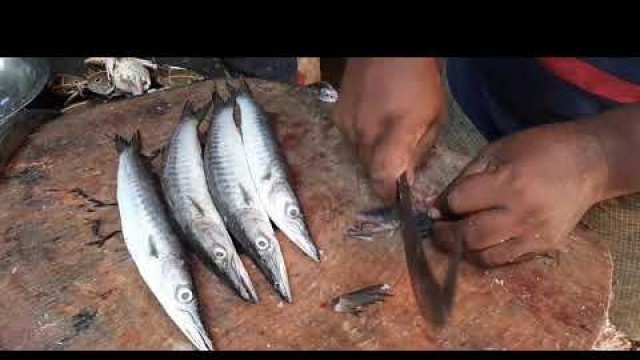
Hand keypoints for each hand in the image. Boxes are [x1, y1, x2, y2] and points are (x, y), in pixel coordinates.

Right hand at [332, 58, 444, 202]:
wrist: (390, 52)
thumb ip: (420, 151)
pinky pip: (348, 141)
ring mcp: (348, 124)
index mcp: (395, 131)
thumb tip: (407, 179)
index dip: (388, 193)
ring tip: (386, 136)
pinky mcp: (337, 117)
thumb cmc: (421, 81)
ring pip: (358, 157)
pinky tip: (372, 123)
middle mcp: (366, 132)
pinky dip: (360, 140)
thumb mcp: (435, 117)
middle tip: (398, 162)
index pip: (383, 176)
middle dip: (384, 173)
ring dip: (372, 155)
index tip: (396, 197)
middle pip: (370, 171)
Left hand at [430, 121, 607, 267]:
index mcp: (509, 182)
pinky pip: (505, 260)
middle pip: (468, 236)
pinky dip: (486, 255)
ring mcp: (535, 234)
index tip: (435, 208)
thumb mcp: (497, 151)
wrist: (591, 163)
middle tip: (436, 229)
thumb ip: (465, 177)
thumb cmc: (539, 148)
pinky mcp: (545, 246)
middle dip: (444, 235)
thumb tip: (438, 204)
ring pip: (485, 256)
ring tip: (455, 238)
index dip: (442, 206)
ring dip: (462, 250)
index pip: (460, 203)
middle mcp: (522, 212)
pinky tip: (479, 243)